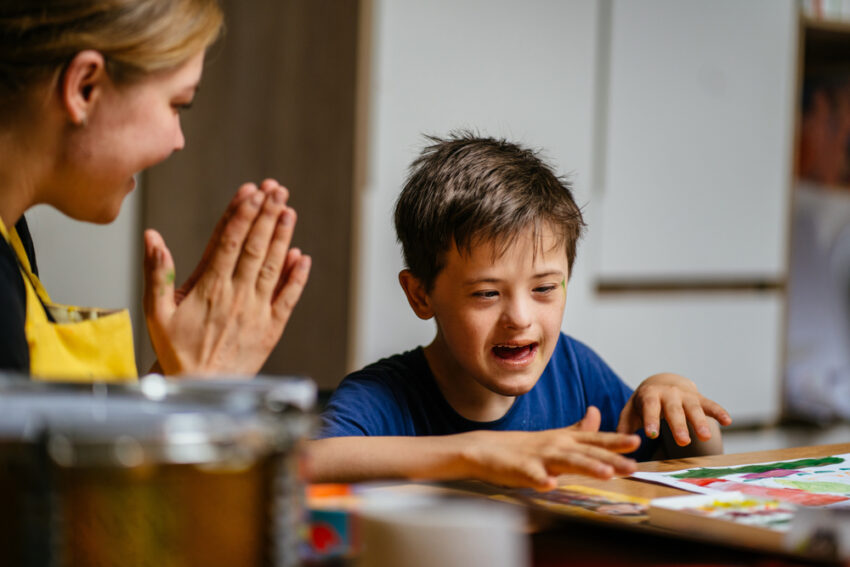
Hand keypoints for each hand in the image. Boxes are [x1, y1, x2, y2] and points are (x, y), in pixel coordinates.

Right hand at [143, 179, 310, 375]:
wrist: (200, 388)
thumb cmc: (176, 350)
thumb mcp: (155, 312)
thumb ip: (156, 272)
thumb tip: (152, 237)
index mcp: (209, 287)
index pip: (229, 242)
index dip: (242, 214)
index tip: (252, 191)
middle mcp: (236, 295)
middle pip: (255, 248)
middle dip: (267, 215)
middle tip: (277, 189)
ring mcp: (257, 311)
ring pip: (273, 267)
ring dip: (282, 237)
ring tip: (289, 210)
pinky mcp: (271, 328)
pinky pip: (288, 298)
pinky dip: (296, 277)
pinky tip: (302, 256)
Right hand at [457, 409, 639, 490]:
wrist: (485, 449)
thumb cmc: (522, 446)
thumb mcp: (554, 435)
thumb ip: (578, 428)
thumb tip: (596, 412)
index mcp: (565, 439)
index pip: (595, 440)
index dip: (616, 441)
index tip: (637, 443)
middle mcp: (556, 446)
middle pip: (588, 453)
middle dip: (611, 459)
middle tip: (633, 466)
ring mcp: (539, 457)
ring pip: (567, 462)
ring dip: (587, 467)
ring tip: (606, 474)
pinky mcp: (521, 469)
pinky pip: (532, 475)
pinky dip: (541, 479)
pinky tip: (551, 485)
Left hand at [617, 373, 731, 445]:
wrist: (662, 383)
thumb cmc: (644, 403)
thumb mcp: (631, 411)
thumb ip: (624, 426)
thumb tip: (617, 443)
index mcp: (649, 395)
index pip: (649, 407)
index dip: (651, 420)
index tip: (651, 435)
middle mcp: (669, 394)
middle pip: (674, 410)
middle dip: (678, 425)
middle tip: (682, 441)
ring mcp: (686, 396)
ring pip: (693, 408)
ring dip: (700, 422)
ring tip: (705, 437)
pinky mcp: (700, 399)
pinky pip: (711, 405)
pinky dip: (719, 412)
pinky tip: (727, 421)